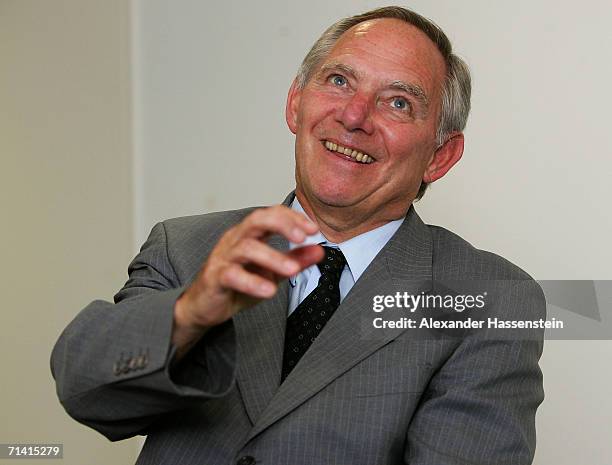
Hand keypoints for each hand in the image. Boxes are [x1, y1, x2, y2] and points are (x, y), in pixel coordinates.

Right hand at [172, 205, 323, 356]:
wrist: (204, 305)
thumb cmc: (236, 283)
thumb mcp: (272, 270)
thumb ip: (295, 259)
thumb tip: (320, 251)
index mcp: (250, 233)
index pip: (272, 214)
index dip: (293, 218)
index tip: (313, 229)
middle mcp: (235, 239)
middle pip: (257, 220)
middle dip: (282, 225)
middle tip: (302, 237)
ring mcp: (223, 257)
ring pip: (247, 247)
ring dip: (272, 257)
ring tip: (292, 270)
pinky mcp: (215, 277)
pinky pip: (232, 275)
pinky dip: (252, 282)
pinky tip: (269, 290)